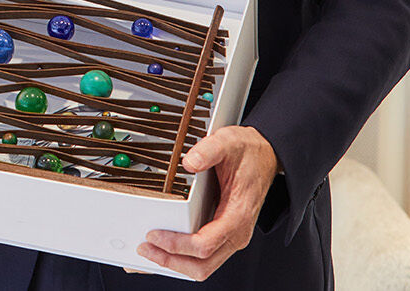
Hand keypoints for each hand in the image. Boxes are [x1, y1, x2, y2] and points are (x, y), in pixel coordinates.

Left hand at [137, 125, 279, 278]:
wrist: (265, 156)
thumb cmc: (249, 154)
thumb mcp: (228, 143)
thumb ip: (209, 150)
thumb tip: (189, 162)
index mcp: (238, 215)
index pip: (205, 244)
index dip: (177, 244)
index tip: (154, 234)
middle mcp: (236, 233)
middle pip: (203, 265)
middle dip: (171, 261)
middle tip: (144, 249)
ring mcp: (230, 237)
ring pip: (203, 266)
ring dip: (175, 264)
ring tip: (149, 253)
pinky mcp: (223, 235)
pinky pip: (203, 256)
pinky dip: (181, 258)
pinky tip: (163, 251)